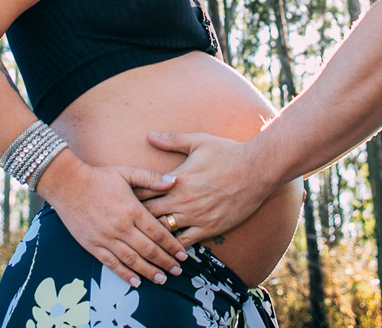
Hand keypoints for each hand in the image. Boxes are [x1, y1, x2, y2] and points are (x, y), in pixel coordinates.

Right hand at [38, 153, 187, 286]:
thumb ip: (151, 178)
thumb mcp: (127, 172)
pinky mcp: (93, 245)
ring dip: (149, 272)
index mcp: (132, 210)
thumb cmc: (99, 177)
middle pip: (149, 250)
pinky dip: (125, 274)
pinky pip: (112, 264)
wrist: (68, 184)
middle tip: (178, 271)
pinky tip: (136, 282)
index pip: (158, 233)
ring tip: (162, 279)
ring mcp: (106, 238)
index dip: (172, 246)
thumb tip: (174, 181)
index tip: (183, 254)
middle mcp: (121, 227)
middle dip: (166, 262)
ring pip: (132, 260)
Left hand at [141, 131, 271, 247]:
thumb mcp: (198, 141)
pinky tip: (168, 246)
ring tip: (143, 235)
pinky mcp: (209, 229)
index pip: (142, 191)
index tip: (124, 196)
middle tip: (128, 219)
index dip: (130, 195)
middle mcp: (182, 201)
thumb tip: (149, 134)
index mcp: (176, 180)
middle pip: (147, 214)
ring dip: (153, 232)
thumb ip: (171, 140)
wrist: (256, 170)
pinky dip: (174, 245)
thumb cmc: (227, 153)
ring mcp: (195, 217)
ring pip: (163, 231)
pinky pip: (185, 243)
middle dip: (136, 216)